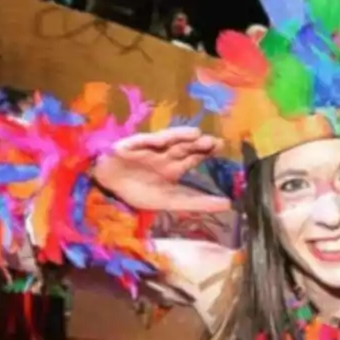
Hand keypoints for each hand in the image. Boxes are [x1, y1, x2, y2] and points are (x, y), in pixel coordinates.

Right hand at [92, 127, 231, 213]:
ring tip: (195, 134)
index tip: (222, 147)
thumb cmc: (140, 192)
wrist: (109, 188)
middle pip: (184, 147)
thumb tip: (229, 204)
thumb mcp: (172, 201)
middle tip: (215, 141)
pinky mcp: (129, 147)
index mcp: (175, 166)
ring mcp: (148, 149)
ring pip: (167, 141)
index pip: (194, 157)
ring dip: (180, 137)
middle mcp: (164, 154)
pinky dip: (151, 141)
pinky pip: (141, 143)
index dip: (207, 152)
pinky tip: (163, 140)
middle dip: (198, 144)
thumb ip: (199, 202)